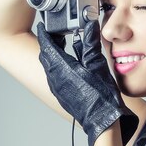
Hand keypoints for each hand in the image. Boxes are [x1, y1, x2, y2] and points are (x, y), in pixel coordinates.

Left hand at [37, 21, 138, 145]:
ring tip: (63, 45)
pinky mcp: (61, 95)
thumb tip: (90, 25)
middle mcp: (54, 78)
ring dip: (53, 54)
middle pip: (46, 55)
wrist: (102, 121)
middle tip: (55, 32)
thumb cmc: (101, 95)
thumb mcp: (97, 64)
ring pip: (49, 66)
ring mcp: (56, 88)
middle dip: (49, 42)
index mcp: (61, 68)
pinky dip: (58, 65)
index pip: (46, 45)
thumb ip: (91, 43)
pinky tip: (71, 64)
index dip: (44, 33)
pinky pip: (54, 76)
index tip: (43, 24)